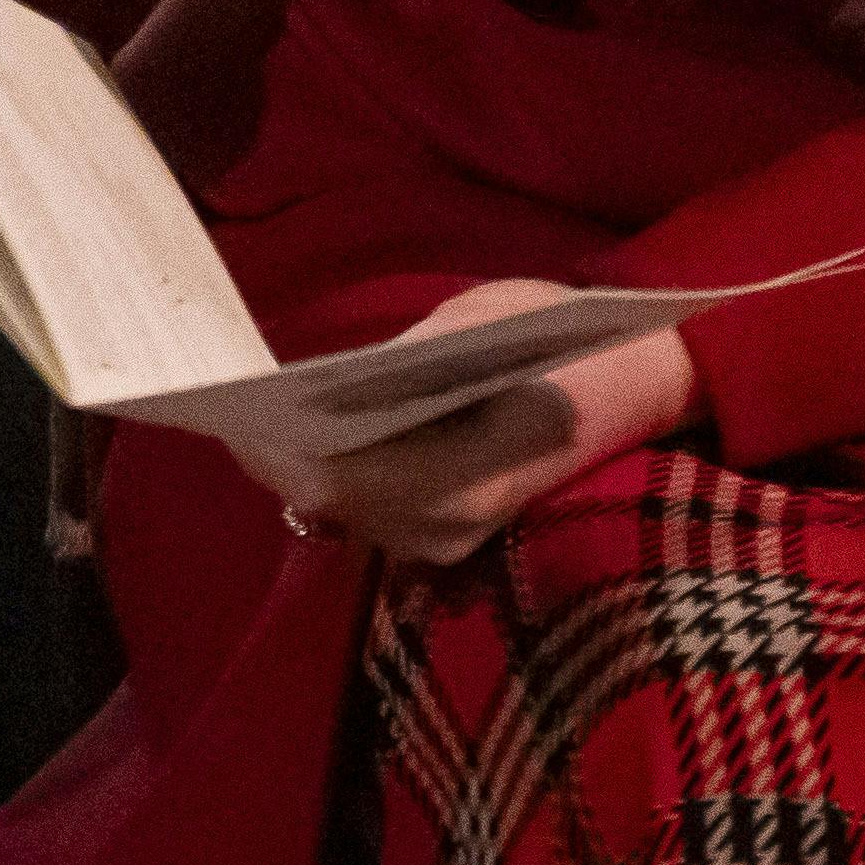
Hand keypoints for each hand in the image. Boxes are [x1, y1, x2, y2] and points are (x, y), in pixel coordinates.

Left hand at [227, 279, 704, 568]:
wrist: (640, 383)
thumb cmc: (562, 339)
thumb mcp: (478, 322)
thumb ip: (401, 361)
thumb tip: (324, 384)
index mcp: (466, 473)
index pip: (341, 477)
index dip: (279, 448)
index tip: (236, 409)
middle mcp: (450, 526)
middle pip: (330, 500)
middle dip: (276, 452)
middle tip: (224, 405)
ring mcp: (449, 541)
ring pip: (343, 512)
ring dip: (298, 465)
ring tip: (251, 415)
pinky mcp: (446, 537)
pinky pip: (368, 514)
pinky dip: (331, 476)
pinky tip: (300, 436)